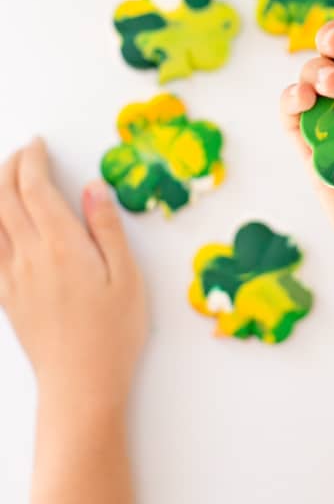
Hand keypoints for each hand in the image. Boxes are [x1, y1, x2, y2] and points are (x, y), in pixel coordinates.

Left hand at [0, 138, 147, 409]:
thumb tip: (93, 187)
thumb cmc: (113, 332)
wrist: (81, 384)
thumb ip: (107, 228)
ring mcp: (12, 277)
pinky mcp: (6, 296)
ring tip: (5, 176)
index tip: (38, 144)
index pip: (35, 189)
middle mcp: (29, 256)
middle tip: (22, 152)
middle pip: (5, 198)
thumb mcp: (126, 276)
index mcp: (62, 246)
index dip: (33, 160)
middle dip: (9, 167)